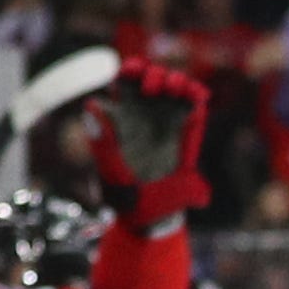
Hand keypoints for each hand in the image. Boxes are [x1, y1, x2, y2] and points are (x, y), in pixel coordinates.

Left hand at [85, 59, 209, 228]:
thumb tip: (91, 103)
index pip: (126, 81)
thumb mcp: (110, 171)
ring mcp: (169, 121)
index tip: (132, 74)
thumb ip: (102, 141)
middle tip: (151, 90)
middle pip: (151, 76)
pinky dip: (196, 93)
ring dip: (176, 80)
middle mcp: (146, 114)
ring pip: (174, 85)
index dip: (130, 70)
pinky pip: (194, 105)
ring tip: (174, 91)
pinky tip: (197, 96)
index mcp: (123, 118)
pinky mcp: (189, 133)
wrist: (153, 219)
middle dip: (153, 74)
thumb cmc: (126, 197)